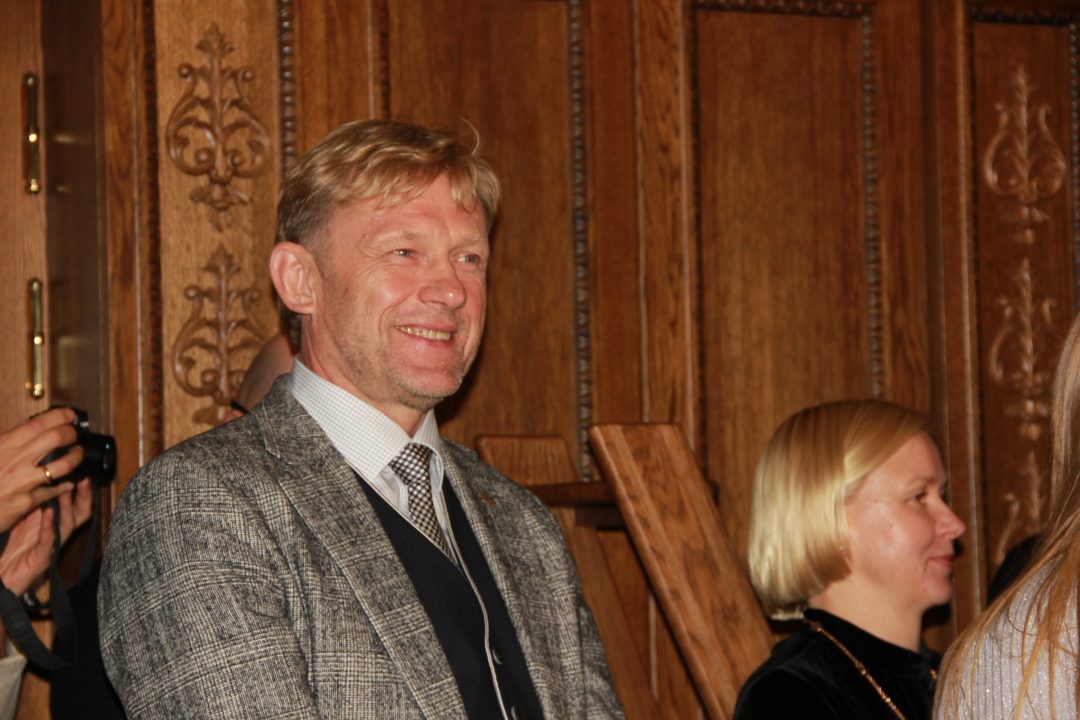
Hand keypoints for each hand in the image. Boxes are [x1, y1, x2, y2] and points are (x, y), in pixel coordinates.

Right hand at [0, 408, 84, 532]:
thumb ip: (6, 440)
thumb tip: (25, 428)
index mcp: (4, 445)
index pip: (38, 424)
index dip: (59, 417)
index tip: (70, 415)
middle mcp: (15, 461)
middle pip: (56, 439)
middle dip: (71, 434)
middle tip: (74, 434)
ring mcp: (23, 482)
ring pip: (62, 465)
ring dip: (75, 458)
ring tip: (77, 455)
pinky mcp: (26, 502)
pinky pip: (53, 491)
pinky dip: (64, 485)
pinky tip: (68, 483)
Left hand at [0, 478, 92, 598]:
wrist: (3, 578)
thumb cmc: (13, 552)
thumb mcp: (23, 524)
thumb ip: (33, 508)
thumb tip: (40, 484)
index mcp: (55, 526)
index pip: (75, 507)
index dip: (80, 491)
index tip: (80, 472)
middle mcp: (58, 535)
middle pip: (80, 515)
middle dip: (84, 498)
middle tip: (84, 480)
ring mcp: (52, 547)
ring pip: (68, 525)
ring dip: (68, 507)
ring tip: (67, 491)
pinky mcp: (42, 558)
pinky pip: (49, 540)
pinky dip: (49, 525)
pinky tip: (48, 513)